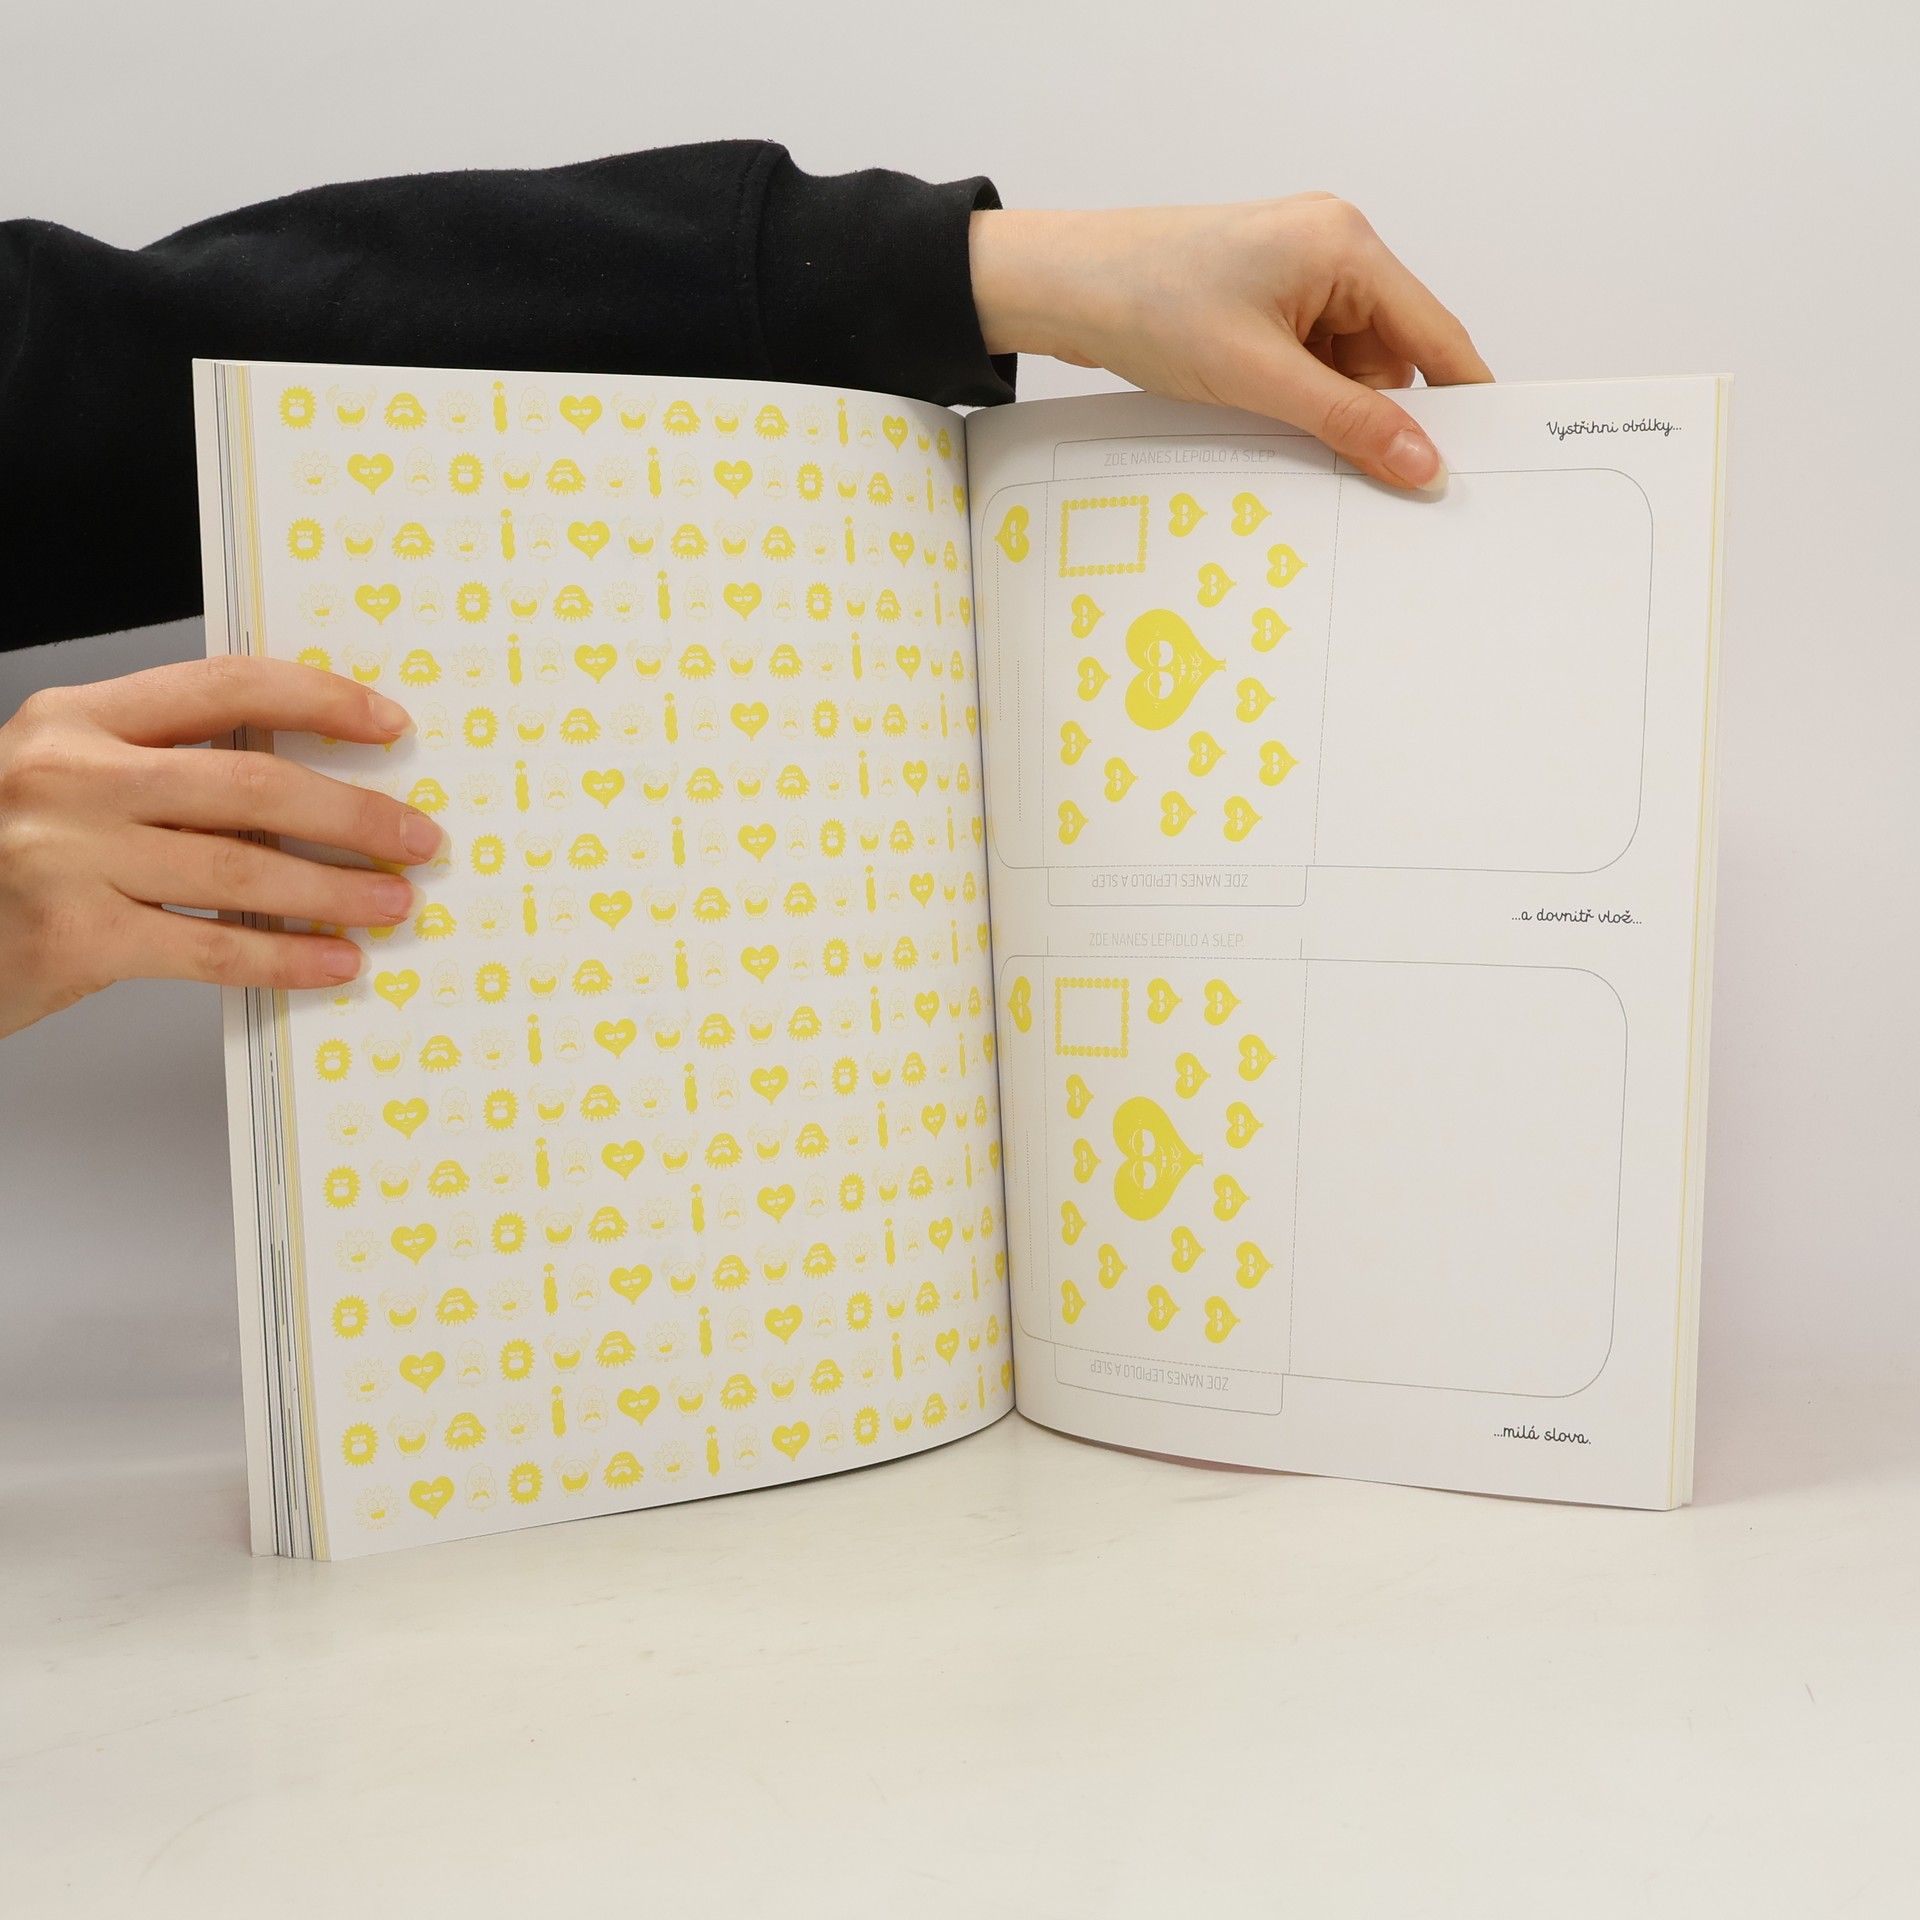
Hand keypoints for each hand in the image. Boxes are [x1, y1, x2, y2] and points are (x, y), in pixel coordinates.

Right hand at [0, 658, 442, 1039]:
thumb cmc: (10, 859)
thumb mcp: (71, 785)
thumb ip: (167, 773)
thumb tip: (310, 793)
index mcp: (78, 719)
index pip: (225, 687)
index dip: (320, 700)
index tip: (389, 725)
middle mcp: (70, 776)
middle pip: (252, 784)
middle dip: (354, 814)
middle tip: (416, 838)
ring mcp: (68, 856)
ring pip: (244, 871)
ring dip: (336, 891)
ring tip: (392, 902)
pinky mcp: (75, 938)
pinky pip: (212, 949)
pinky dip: (286, 957)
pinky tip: (334, 961)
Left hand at [969, 195, 1490, 488]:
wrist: (1062, 287)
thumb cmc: (1149, 304)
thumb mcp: (1260, 378)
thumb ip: (1349, 424)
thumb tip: (1422, 463)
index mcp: (1347, 246)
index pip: (1435, 333)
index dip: (1461, 399)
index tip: (1483, 457)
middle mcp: (1333, 248)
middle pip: (1392, 355)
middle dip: (1373, 411)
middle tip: (1356, 469)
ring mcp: (1298, 273)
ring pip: (1348, 365)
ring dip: (1327, 408)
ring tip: (1275, 425)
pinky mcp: (1265, 299)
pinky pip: (1309, 360)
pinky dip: (1298, 396)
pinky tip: (1264, 415)